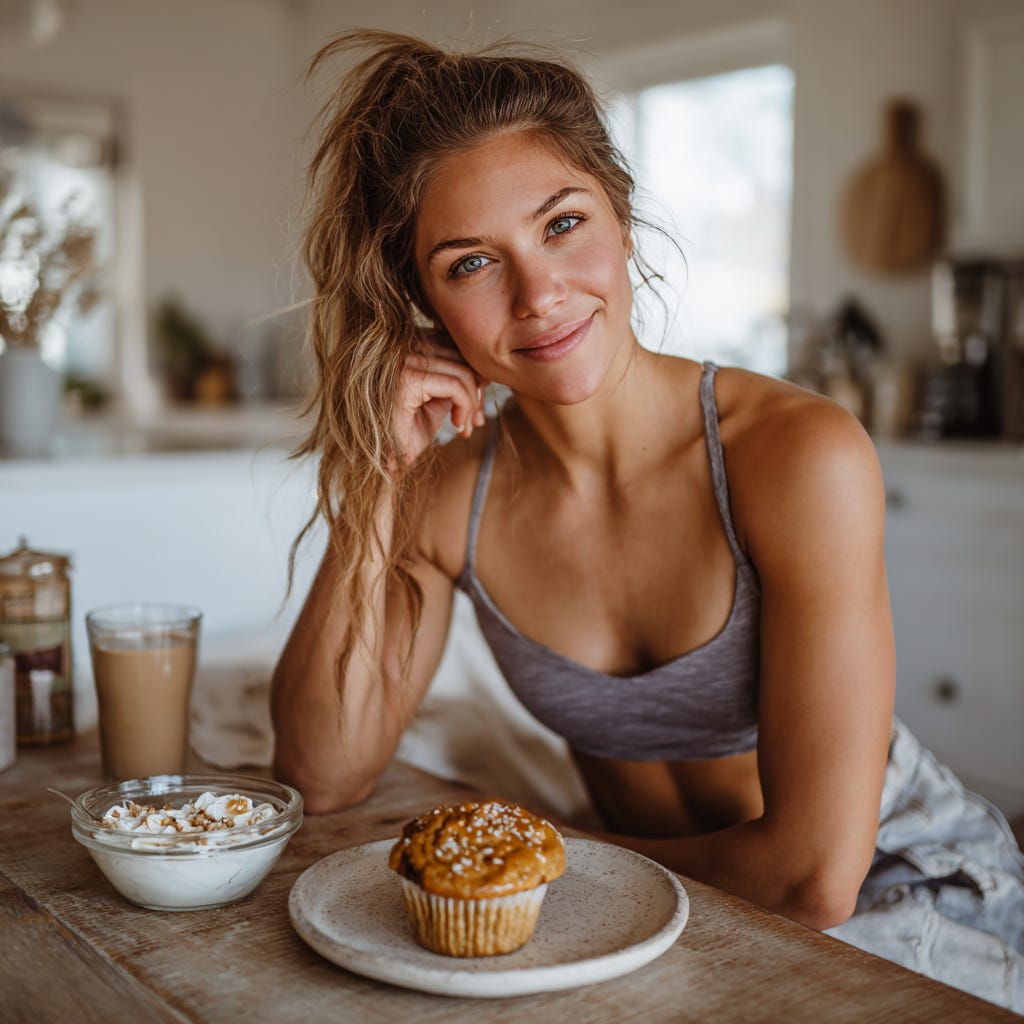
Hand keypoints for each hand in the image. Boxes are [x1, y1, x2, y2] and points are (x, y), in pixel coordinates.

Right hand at [393, 332, 488, 467]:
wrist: (381, 461)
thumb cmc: (405, 435)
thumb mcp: (436, 402)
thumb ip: (454, 381)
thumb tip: (484, 372)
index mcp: (407, 345)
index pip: (455, 346)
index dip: (473, 375)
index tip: (475, 407)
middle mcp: (402, 346)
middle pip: (462, 356)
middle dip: (477, 390)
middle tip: (475, 420)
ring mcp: (403, 360)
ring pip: (462, 371)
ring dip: (472, 403)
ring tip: (464, 425)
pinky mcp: (407, 378)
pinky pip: (455, 385)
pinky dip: (465, 406)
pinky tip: (457, 425)